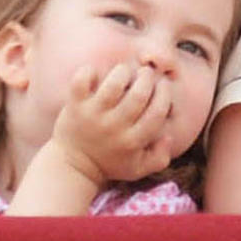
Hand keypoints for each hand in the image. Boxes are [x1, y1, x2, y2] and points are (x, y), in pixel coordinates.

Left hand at [50, 64, 172, 186]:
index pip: (157, 112)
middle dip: (147, 78)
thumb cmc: (110, 162)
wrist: (72, 166)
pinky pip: (81, 81)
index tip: (162, 86)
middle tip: (146, 74)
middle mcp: (115, 127)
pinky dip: (89, 72)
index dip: (164, 93)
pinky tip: (96, 74)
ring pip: (113, 84)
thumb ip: (160, 157)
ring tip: (125, 72)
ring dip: (123, 72)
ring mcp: (93, 115)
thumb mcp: (138, 168)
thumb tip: (168, 136)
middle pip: (139, 94)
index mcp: (133, 140)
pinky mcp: (75, 106)